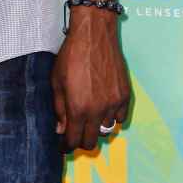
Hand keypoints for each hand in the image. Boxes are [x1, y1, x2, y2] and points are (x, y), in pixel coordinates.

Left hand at [51, 9, 130, 151]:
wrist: (94, 36)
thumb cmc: (71, 56)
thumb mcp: (56, 81)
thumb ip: (59, 108)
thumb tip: (60, 129)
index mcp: (77, 108)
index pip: (73, 140)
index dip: (66, 146)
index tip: (63, 146)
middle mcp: (97, 110)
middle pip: (91, 141)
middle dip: (80, 140)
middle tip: (74, 132)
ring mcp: (113, 104)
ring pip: (106, 130)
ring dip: (96, 127)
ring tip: (88, 116)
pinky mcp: (125, 96)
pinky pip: (120, 118)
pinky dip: (111, 118)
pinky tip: (103, 108)